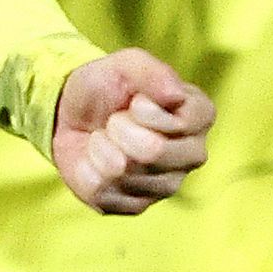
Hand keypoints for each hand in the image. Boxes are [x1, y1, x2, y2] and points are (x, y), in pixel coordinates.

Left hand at [53, 48, 211, 214]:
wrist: (73, 114)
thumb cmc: (108, 87)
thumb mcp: (127, 65)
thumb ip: (152, 72)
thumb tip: (175, 95)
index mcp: (200, 117)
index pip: (180, 122)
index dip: (144, 110)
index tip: (134, 101)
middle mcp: (192, 155)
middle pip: (153, 152)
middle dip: (119, 129)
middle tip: (115, 121)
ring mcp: (166, 185)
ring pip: (123, 172)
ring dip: (101, 147)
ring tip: (106, 138)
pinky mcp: (136, 206)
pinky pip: (102, 191)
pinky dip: (88, 169)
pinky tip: (97, 160)